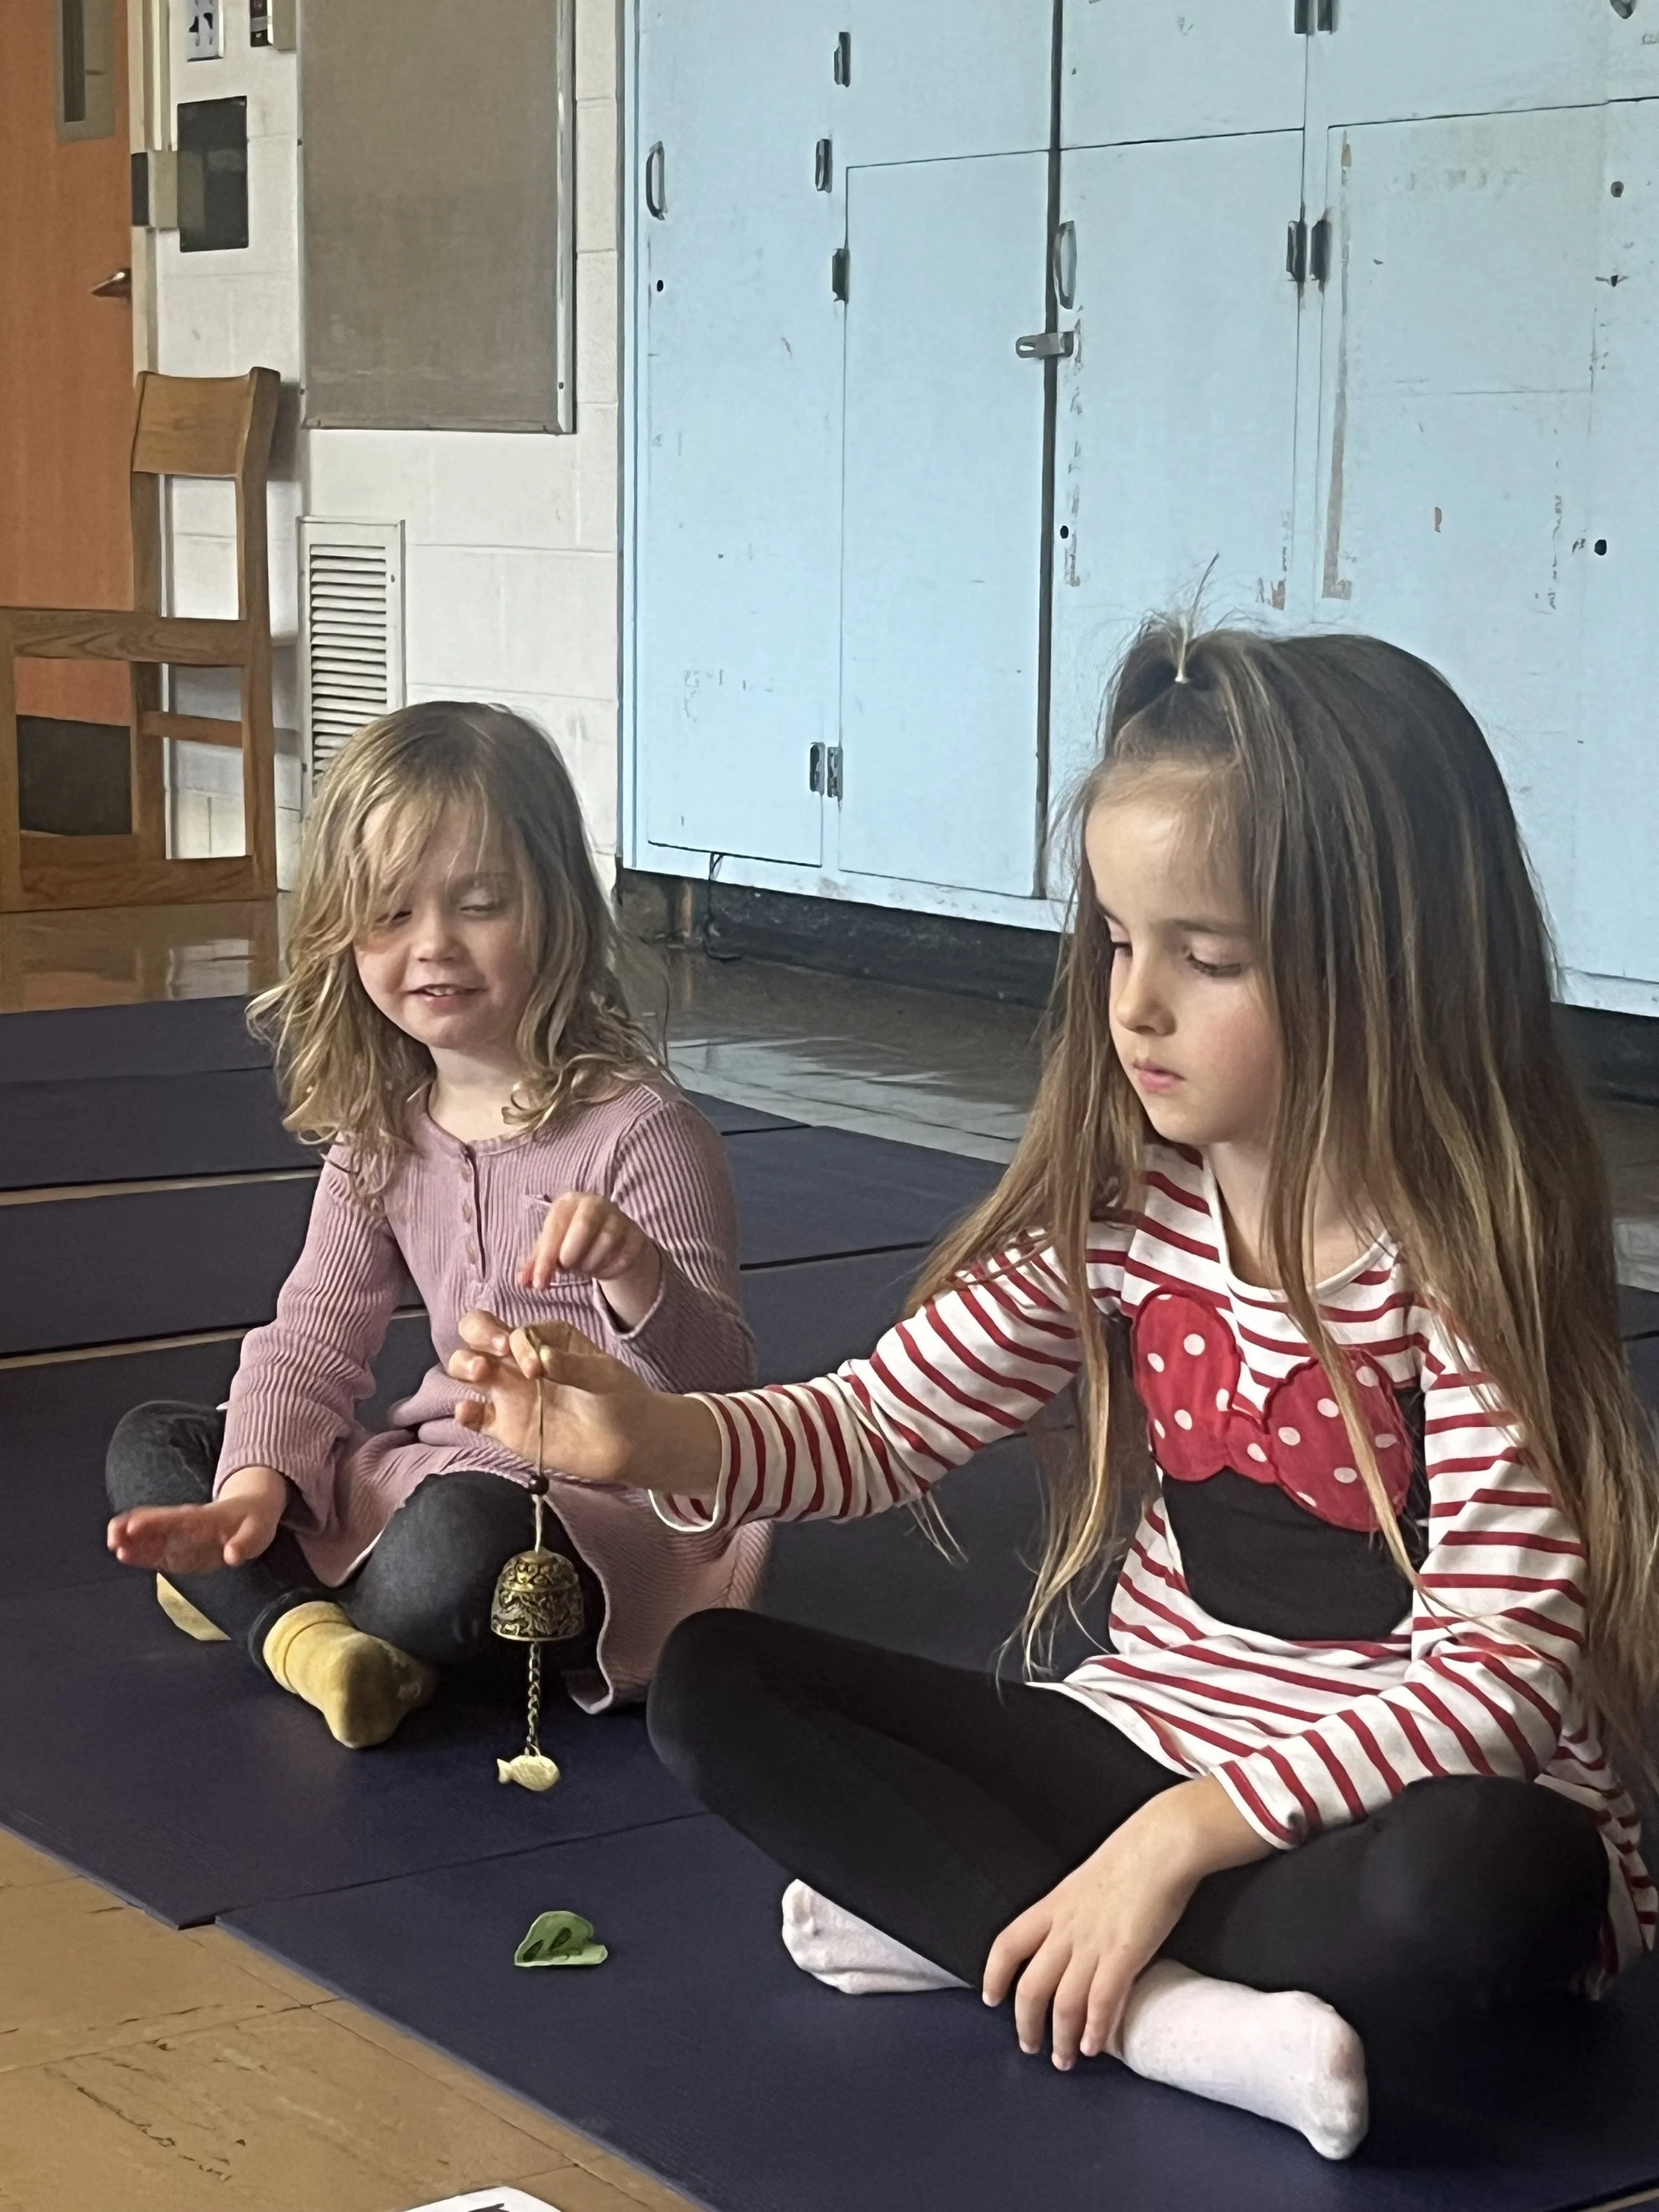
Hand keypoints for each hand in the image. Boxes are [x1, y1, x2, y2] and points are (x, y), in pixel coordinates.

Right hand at [107, 1464, 288, 1574]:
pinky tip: (124, 1555)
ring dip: (131, 1540)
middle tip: (113, 1537)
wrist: (252, 1513)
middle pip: (155, 1524)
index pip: (174, 1519)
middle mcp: (186, 1524)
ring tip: (113, 1546)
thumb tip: (232, 1556)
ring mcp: (180, 1536)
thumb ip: (244, 1544)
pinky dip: (141, 1552)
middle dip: (134, 1529)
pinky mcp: (179, 1549)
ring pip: (150, 1535)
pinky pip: (156, 1549)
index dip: (154, 1522)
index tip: (133, 1526)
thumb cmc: (254, 1522)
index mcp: (204, 1518)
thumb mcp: (257, 1531)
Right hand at [448, 1309, 721, 1493]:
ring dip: (464, 1365)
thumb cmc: (619, 1398)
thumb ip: (573, 1366)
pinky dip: (464, 1412)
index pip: (517, 1329)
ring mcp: (511, 1393)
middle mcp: (521, 1361)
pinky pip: (475, 1416)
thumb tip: (543, 1358)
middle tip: (492, 1354)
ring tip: (480, 1373)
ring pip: (468, 1368)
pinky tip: (468, 1411)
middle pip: (479, 1333)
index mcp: (545, 1339)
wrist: (629, 1443)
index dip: (519, 1344)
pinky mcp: (507, 1426)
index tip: (538, 1368)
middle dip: (477, 1334)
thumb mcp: (603, 1375)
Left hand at [519, 1192, 662, 1330]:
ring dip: (589, 1265)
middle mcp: (596, 1203)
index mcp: (570, 1202)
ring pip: (604, 1245)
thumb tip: (523, 1282)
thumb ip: (537, 1264)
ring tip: (584, 1265)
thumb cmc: (575, 1241)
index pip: (556, 1227)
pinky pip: (622, 1259)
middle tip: (567, 1268)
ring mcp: (619, 1218)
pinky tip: (601, 1268)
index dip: (546, 1258)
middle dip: (571, 1257)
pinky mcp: (637, 1236)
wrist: (613, 1240)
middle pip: (583, 1227)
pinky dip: (608, 1270)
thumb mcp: (553, 1248)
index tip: (539, 1284)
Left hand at [982, 1777, 1268, 2070]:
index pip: (1007, 1945)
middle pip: (1031, 1986)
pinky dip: (1095, 2030)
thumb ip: (1076, 1910)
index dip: (994, 1975)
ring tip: (1065, 2059)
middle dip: (1026, 2023)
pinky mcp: (1124, 1955)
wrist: (1161, 1843)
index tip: (991, 1998)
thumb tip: (1078, 1935)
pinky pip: (1101, 2002)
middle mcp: (1066, 1928)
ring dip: (1061, 2038)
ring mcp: (1093, 1943)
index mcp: (1054, 1906)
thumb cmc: (1132, 1855)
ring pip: (1063, 2004)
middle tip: (1031, 2046)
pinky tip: (1094, 2046)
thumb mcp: (1087, 1880)